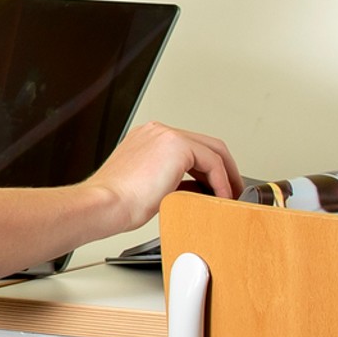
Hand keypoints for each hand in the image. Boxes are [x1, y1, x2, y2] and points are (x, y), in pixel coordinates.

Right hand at [91, 123, 241, 232]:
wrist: (105, 204)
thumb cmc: (117, 203)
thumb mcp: (150, 189)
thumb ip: (173, 183)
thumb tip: (196, 191)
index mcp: (146, 140)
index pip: (189, 148)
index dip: (208, 169)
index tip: (217, 187)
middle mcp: (156, 132)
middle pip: (205, 144)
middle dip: (224, 169)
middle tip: (232, 190)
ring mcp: (166, 135)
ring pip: (212, 150)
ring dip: (226, 174)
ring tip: (231, 195)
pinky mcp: (177, 144)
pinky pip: (212, 162)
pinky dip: (221, 181)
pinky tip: (221, 197)